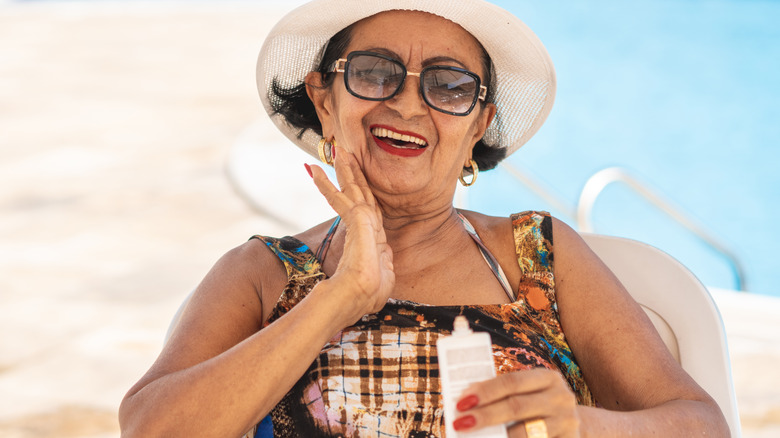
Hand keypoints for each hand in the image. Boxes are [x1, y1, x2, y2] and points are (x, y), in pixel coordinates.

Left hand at [308, 146, 395, 322]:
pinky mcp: (358, 220)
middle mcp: (372, 226)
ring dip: (345, 170)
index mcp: (376, 238)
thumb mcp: (372, 278)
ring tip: (338, 152)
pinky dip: (326, 182)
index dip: (362, 192)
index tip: (356, 179)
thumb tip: (375, 265)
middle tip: (346, 153)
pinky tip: (314, 171)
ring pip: (353, 189)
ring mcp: (366, 221)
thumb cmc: (365, 292)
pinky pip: (337, 195)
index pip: (368, 208)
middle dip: (355, 173)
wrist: (360, 292)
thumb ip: (374, 266)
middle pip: (363, 192)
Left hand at [453, 368, 579, 437]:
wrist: (577, 429)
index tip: (461, 401)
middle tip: (460, 423)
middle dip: (485, 416)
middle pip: (516, 407)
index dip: (485, 391)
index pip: (512, 382)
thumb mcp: (530, 394)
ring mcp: (567, 423)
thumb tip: (466, 402)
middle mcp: (560, 398)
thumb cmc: (540, 407)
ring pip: (525, 434)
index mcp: (548, 378)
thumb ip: (505, 395)